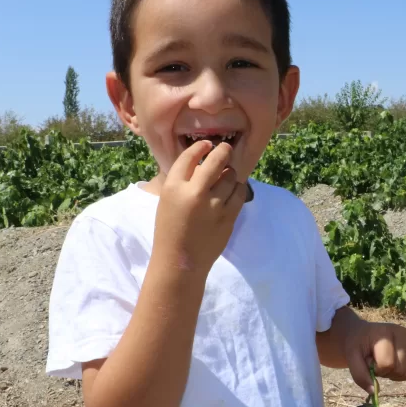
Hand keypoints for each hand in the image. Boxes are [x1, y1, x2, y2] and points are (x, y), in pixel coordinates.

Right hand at [152, 141, 248, 273]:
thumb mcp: (167, 201)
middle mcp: (194, 193)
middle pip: (215, 161)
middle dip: (223, 151)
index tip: (207, 144)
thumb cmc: (169, 231)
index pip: (188, 157)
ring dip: (230, 173)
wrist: (180, 262)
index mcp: (173, 188)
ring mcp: (214, 206)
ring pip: (230, 177)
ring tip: (227, 175)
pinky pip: (239, 194)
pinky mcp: (228, 217)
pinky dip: (237, 188)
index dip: (200, 147)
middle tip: (227, 148)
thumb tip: (201, 163)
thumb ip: (181, 182)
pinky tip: (234, 188)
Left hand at [345, 321, 405, 392]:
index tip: (368, 360)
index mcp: (386, 332)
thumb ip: (360, 374)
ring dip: (392, 374)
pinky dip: (399, 373)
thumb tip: (374, 392)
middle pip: (399, 369)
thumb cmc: (357, 344)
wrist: (363, 334)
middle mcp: (403, 334)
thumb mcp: (351, 357)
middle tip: (376, 361)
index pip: (388, 363)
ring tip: (383, 362)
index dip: (376, 369)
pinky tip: (391, 363)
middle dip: (385, 372)